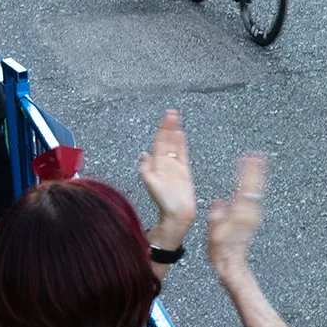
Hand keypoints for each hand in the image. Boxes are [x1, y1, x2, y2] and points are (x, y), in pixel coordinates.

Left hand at [137, 109, 195, 244]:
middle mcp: (164, 163)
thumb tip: (143, 155)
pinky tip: (181, 134)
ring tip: (176, 118)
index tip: (166, 117)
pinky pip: (182, 153)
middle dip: (168, 126)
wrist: (178, 213)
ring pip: (174, 144)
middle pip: (166, 140)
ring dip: (175, 131)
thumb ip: (146, 170)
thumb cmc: (164, 201)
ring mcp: (174, 166)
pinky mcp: (183, 171)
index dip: (162, 129)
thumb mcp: (151, 185)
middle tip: (172, 113)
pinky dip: (181, 143)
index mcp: (156, 164)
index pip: (159, 142)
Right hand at [205, 152, 267, 281]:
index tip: (248, 159)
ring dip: (258, 176)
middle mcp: (249, 214)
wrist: (232, 266)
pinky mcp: (252, 219)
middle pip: (254, 187)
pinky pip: (255, 197)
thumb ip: (217, 218)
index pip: (244, 189)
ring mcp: (252, 216)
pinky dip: (255, 186)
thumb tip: (218, 202)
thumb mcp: (214, 235)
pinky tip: (254, 181)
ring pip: (256, 191)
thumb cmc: (221, 253)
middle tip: (259, 154)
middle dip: (256, 170)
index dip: (247, 173)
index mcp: (239, 216)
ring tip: (259, 161)